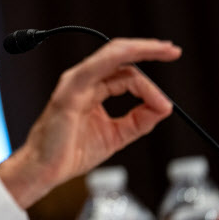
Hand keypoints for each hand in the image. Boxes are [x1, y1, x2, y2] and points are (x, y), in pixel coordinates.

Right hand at [0, 38, 181, 207]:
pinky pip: (97, 66)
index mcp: (92, 90)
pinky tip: (138, 54)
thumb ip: (139, 121)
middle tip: (173, 51)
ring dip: (140, 49)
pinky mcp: (70, 90)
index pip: (126, 75)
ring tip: (165, 50)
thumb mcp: (116, 135)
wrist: (45, 170)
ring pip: (112, 54)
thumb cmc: (70, 154)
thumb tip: (164, 107)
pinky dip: (120, 57)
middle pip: (120, 56)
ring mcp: (75, 83)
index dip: (150, 86)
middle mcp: (84, 81)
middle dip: (149, 51)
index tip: (166, 105)